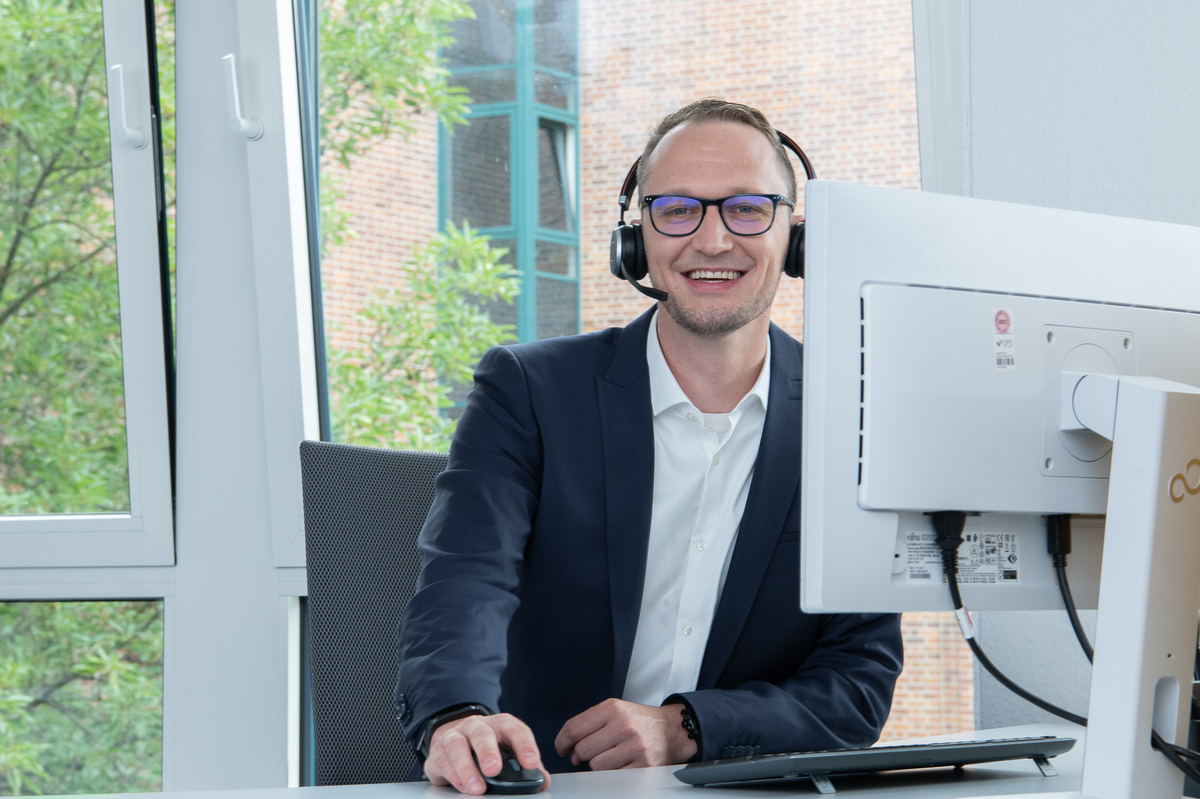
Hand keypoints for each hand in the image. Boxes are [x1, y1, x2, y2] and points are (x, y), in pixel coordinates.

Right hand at [424, 713, 550, 794]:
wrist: (453, 739)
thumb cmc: (487, 747)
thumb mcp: (507, 752)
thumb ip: (524, 766)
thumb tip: (543, 781)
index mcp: (499, 725)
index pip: (515, 730)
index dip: (524, 745)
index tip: (530, 763)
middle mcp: (476, 727)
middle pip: (482, 734)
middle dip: (488, 751)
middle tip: (494, 770)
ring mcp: (455, 737)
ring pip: (458, 746)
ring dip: (467, 768)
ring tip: (477, 788)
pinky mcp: (438, 753)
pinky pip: (443, 762)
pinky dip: (453, 776)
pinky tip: (463, 787)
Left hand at [554, 698, 697, 769]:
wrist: (671, 730)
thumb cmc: (639, 721)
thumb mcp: (615, 711)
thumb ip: (590, 726)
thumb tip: (571, 752)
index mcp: (613, 708)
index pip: (574, 728)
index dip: (562, 742)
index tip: (562, 748)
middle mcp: (623, 725)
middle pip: (583, 750)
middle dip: (582, 754)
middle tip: (591, 752)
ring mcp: (634, 746)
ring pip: (596, 766)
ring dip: (599, 764)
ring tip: (611, 755)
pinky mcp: (643, 765)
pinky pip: (613, 776)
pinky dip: (612, 773)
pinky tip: (621, 763)